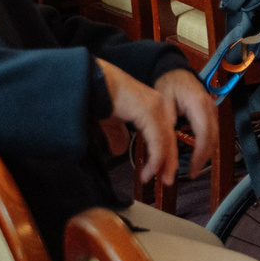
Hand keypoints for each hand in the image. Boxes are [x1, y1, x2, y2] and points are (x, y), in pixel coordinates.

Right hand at [99, 61, 178, 187]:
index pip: (165, 133)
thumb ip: (118, 133)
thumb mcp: (111, 120)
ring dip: (164, 164)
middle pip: (170, 138)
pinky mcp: (148, 111)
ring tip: (160, 179)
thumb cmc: (97, 96)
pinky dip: (156, 158)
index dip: (165, 154)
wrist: (90, 80)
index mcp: (151, 105)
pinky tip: (150, 171)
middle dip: (169, 161)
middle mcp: (157, 105)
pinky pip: (157, 140)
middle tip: (167, 180)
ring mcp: (155, 107)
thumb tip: (118, 148)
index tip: (162, 172)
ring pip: (167, 141)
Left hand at [157, 69, 216, 179]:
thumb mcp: (162, 103)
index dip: (199, 155)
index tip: (190, 170)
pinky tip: (197, 155)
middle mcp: (210, 107)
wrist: (175, 71)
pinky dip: (206, 145)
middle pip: (213, 138)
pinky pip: (212, 132)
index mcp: (198, 104)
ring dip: (205, 153)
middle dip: (203, 158)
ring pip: (214, 136)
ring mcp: (212, 109)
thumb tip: (167, 146)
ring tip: (193, 168)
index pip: (204, 134)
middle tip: (190, 173)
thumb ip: (167, 123)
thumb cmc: (168, 85)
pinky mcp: (210, 113)